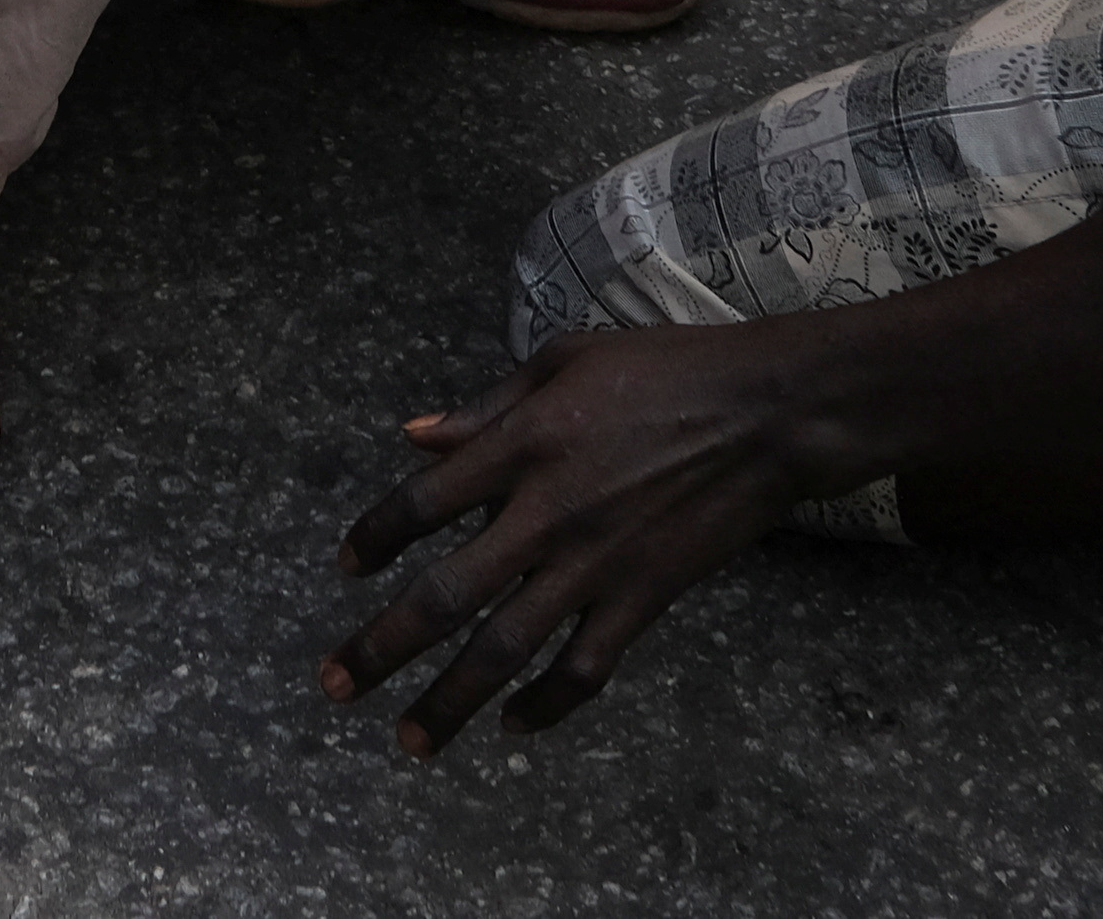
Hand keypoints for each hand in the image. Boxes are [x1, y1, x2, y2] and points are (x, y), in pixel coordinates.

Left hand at [325, 325, 831, 752]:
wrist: (767, 412)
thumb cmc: (666, 369)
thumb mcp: (565, 360)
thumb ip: (485, 407)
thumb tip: (412, 436)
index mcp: (521, 444)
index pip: (420, 502)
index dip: (373, 539)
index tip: (344, 569)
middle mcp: (545, 512)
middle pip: (445, 595)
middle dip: (382, 647)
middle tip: (335, 687)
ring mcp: (594, 564)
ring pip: (506, 650)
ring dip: (451, 701)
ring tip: (411, 742)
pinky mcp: (643, 598)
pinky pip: (584, 669)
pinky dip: (547, 705)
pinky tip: (516, 724)